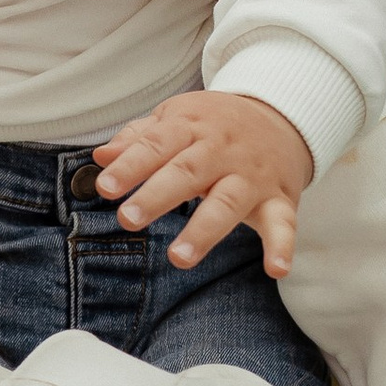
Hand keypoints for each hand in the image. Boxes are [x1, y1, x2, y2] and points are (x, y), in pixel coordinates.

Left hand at [90, 92, 313, 278]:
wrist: (282, 116)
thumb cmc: (214, 124)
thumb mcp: (175, 119)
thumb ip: (138, 139)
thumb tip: (102, 158)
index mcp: (191, 127)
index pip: (156, 145)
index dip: (130, 166)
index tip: (105, 187)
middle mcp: (222, 150)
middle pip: (188, 172)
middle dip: (157, 196)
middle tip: (128, 219)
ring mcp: (252, 175)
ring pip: (227, 203)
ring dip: (204, 232)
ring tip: (178, 258)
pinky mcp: (279, 198)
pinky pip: (284, 222)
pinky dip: (282, 245)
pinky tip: (276, 269)